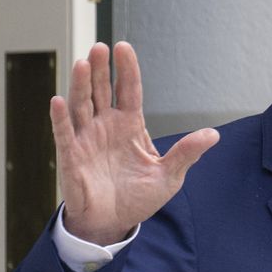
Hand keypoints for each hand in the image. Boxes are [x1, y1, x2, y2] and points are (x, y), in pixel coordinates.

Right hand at [49, 41, 218, 244]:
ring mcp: (86, 139)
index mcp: (130, 125)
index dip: (126, 69)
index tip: (123, 47)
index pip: (128, 90)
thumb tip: (213, 135)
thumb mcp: (169, 175)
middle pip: (101, 91)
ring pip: (81, 105)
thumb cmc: (138, 197)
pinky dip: (60, 118)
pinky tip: (58, 100)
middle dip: (100, 69)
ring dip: (80, 85)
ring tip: (82, 63)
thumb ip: (187, 153)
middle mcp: (106, 126)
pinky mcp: (71, 156)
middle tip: (100, 48)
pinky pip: (64, 134)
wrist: (113, 223)